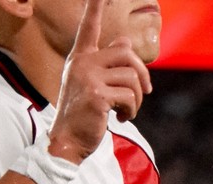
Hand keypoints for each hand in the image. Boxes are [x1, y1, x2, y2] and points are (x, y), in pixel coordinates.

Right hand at [49, 0, 152, 162]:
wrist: (67, 141)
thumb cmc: (82, 113)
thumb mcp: (92, 83)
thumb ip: (108, 62)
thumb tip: (125, 41)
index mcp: (81, 58)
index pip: (89, 27)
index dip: (95, 7)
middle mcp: (82, 63)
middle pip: (127, 53)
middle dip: (142, 74)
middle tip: (145, 92)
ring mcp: (88, 78)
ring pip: (132, 77)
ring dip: (137, 98)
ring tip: (127, 110)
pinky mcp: (97, 95)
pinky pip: (129, 95)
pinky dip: (132, 109)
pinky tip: (121, 118)